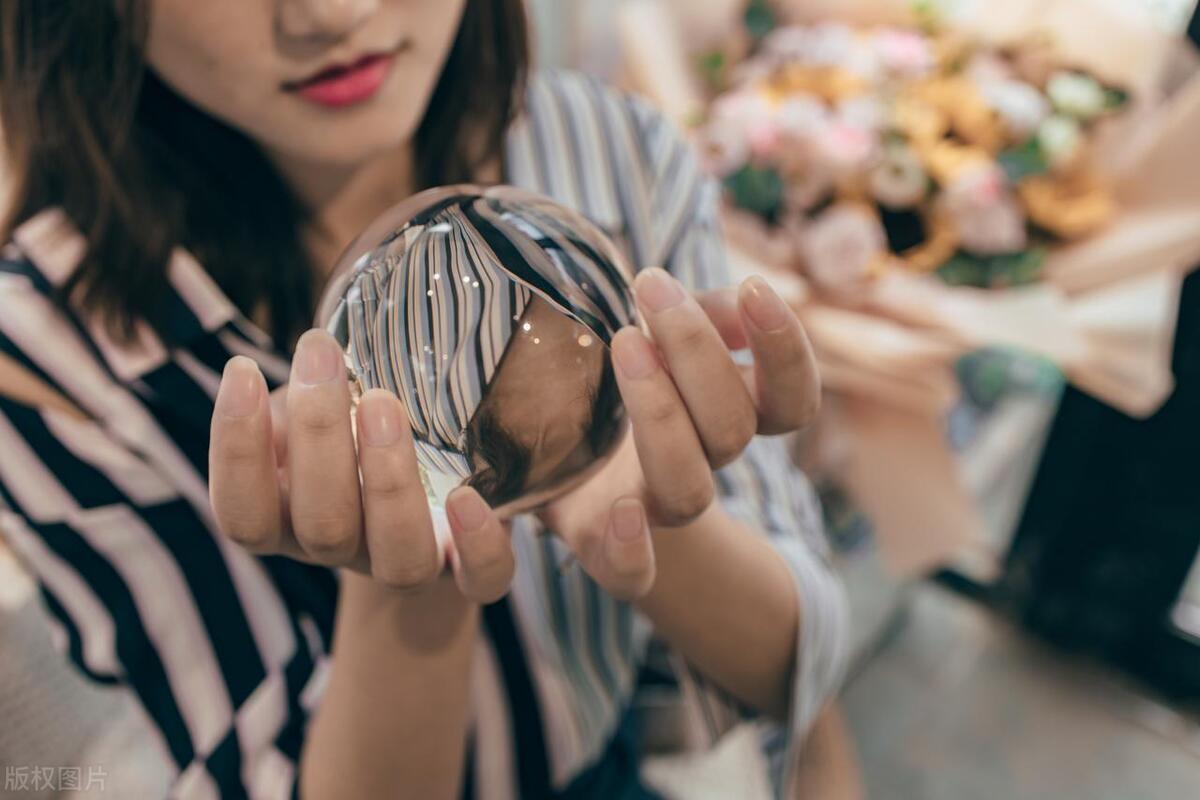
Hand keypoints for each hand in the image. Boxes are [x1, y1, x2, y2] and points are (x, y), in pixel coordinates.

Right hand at [208, 330, 513, 602]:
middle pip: (321, 527)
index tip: (244, 371)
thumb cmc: (358, 437)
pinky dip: (478, 545)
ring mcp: (410, 567)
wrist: (436, 500)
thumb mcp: (319, 414)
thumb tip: (310, 354)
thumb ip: (303, 396)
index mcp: (291, 522)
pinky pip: (482, 580)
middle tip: (323, 360)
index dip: (234, 451)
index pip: (243, 515)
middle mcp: (347, 552)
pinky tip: (467, 499)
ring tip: (381, 402)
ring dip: (388, 482)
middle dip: (318, 437)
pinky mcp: (474, 574)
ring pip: (398, 558)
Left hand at [538, 268, 818, 598]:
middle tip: (652, 289)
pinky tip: (624, 512)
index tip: (754, 287)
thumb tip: (735, 305)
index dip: (785, 352)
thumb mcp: (661, 327)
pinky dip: (632, 550)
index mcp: (734, 414)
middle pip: (732, 431)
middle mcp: (705, 465)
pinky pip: (629, 573)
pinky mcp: (597, 539)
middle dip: (697, 353)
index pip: (792, 402)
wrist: (549, 447)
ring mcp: (653, 506)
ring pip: (687, 489)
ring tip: (622, 339)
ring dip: (660, 411)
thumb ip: (702, 312)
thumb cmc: (616, 373)